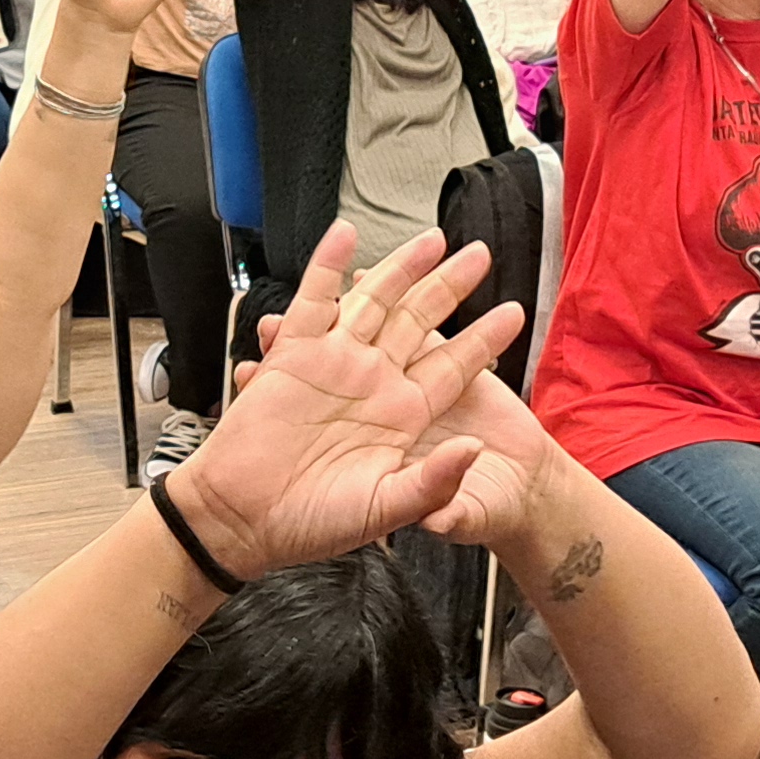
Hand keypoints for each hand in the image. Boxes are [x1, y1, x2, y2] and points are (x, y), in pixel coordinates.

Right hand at [167, 230, 521, 579]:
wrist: (245, 519)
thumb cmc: (313, 522)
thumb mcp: (387, 507)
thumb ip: (434, 482)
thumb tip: (472, 447)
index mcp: (402, 415)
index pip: (453, 366)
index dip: (484, 339)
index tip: (514, 314)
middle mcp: (372, 382)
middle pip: (419, 320)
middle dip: (451, 286)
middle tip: (480, 255)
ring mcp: (333, 363)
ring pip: (374, 301)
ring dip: (401, 268)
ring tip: (432, 239)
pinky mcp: (292, 355)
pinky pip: (314, 301)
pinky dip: (327, 267)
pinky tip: (344, 236)